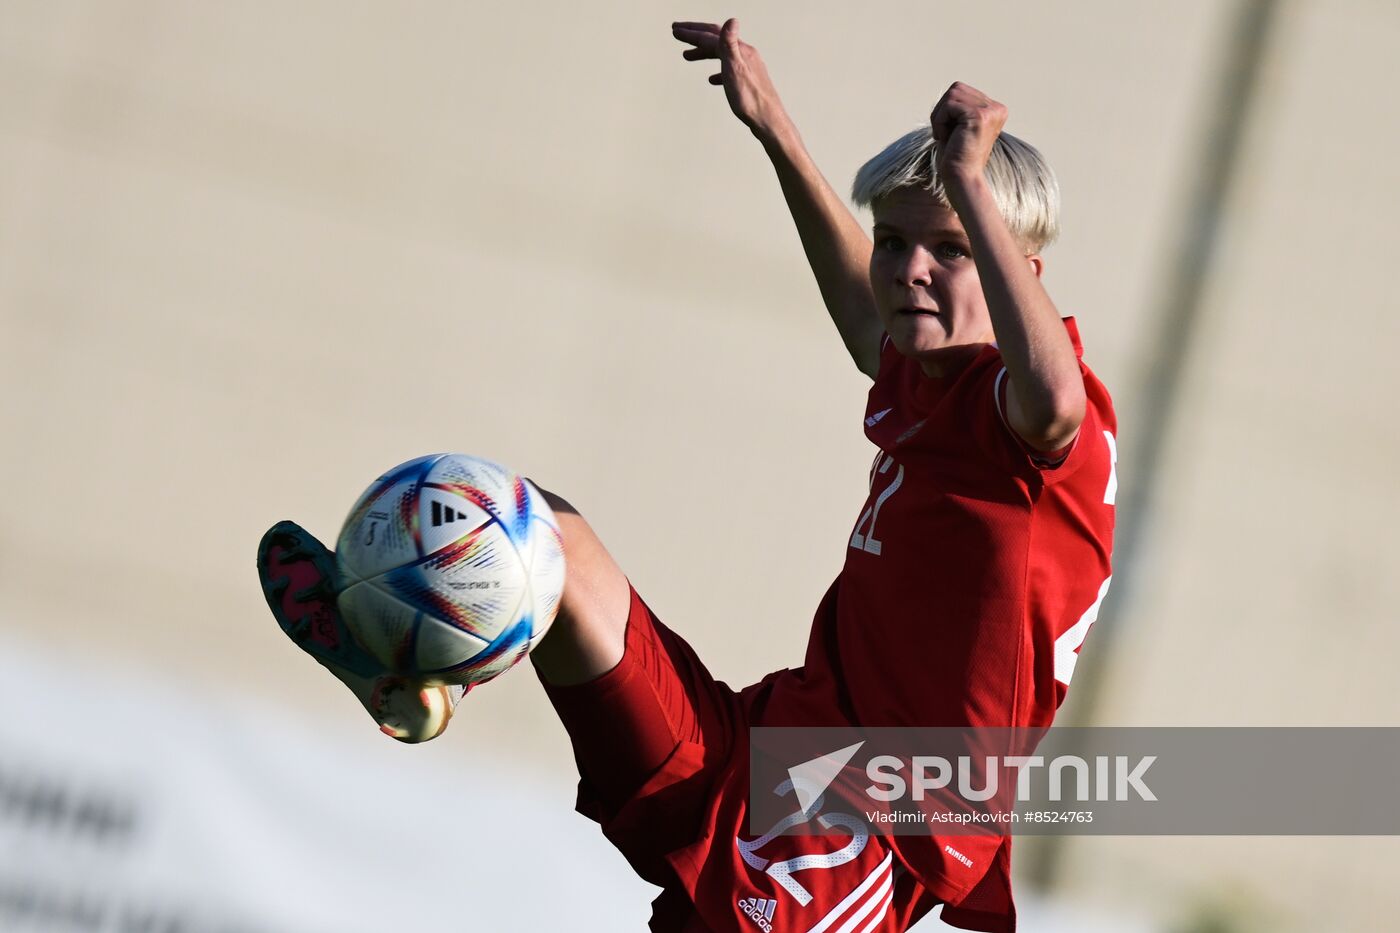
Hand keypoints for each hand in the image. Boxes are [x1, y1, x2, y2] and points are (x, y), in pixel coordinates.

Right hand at [672, 18, 790, 141]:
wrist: (767, 120)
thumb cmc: (751, 99)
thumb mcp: (736, 69)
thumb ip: (730, 44)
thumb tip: (731, 20)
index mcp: (740, 51)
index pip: (711, 36)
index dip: (692, 32)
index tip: (675, 30)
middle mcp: (745, 55)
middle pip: (716, 40)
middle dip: (696, 35)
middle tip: (678, 32)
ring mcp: (747, 68)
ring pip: (721, 55)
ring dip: (703, 52)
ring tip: (688, 56)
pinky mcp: (748, 82)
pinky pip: (729, 71)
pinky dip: (717, 71)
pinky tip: (712, 79)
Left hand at [930, 82, 1007, 197]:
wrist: (961, 179)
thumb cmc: (955, 157)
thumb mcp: (958, 126)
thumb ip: (959, 107)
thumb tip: (952, 90)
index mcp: (995, 110)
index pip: (961, 91)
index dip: (947, 111)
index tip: (950, 133)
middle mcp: (997, 108)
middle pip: (956, 88)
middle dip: (942, 111)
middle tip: (944, 134)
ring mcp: (990, 111)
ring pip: (951, 94)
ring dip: (939, 116)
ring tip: (945, 136)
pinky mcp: (980, 116)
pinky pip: (948, 105)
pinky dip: (939, 121)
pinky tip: (945, 138)